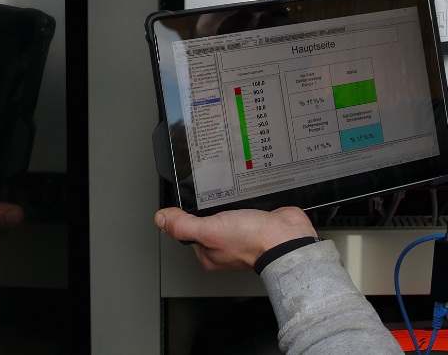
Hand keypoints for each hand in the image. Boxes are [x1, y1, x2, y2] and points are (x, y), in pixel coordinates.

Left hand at [155, 206, 315, 270]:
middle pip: (207, 220)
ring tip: (226, 195)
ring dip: (225, 202)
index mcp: (209, 252)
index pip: (188, 231)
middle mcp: (224, 244)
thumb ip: (183, 226)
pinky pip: (242, 206)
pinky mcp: (255, 220)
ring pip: (225, 213)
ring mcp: (241, 232)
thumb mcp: (210, 230)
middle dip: (207, 206)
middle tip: (209, 197)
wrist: (286, 237)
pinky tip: (243, 194)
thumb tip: (161, 218)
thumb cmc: (252, 240)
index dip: (186, 215)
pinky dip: (242, 199)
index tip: (187, 202)